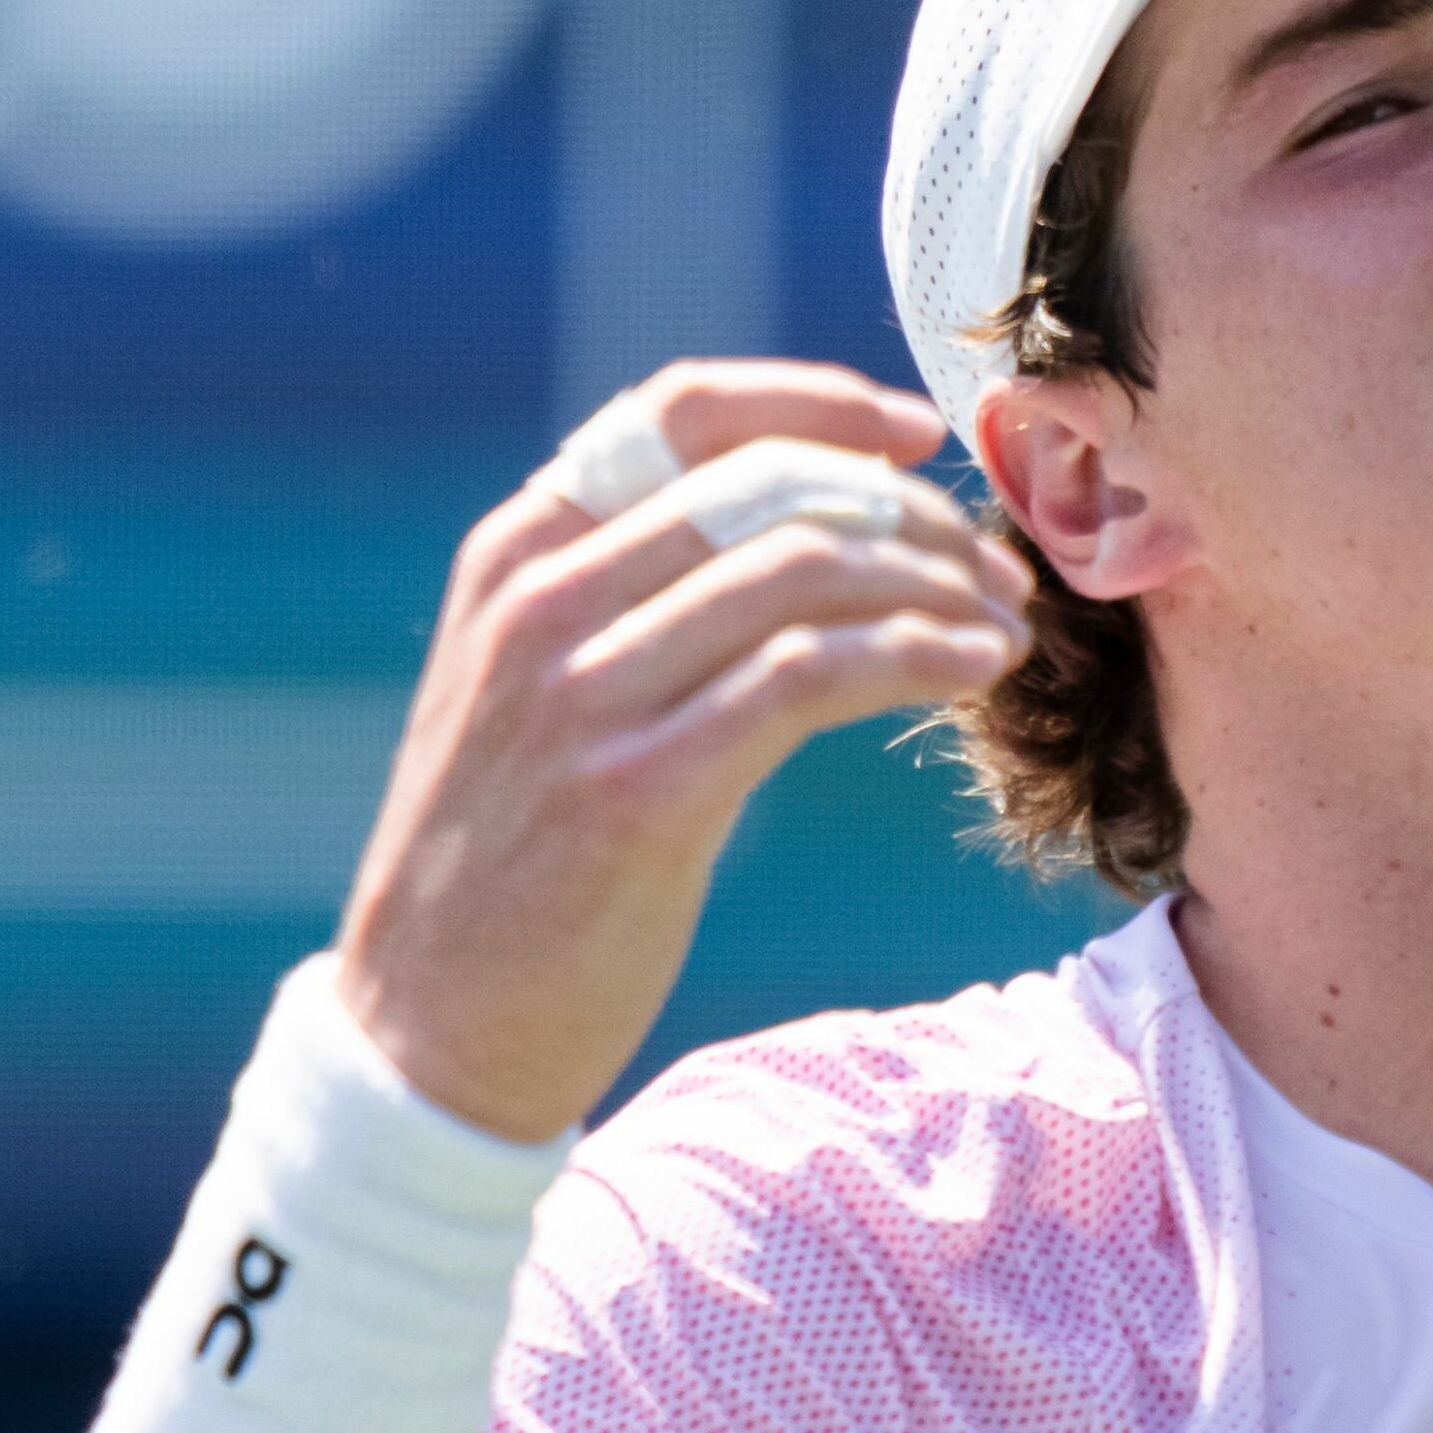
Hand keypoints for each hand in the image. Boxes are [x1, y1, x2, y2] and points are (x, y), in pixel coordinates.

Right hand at [327, 363, 1025, 1140]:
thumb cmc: (512, 864)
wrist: (430, 1028)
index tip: (918, 438)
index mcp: (517, 553)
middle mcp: (541, 602)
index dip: (821, 404)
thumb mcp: (531, 691)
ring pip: (803, 571)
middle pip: (770, 490)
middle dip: (909, 515)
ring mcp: (581, 694)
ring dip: (933, 587)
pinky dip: (912, 656)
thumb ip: (620, 600)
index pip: (683, 412)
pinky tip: (972, 670)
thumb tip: (789, 534)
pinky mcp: (637, 793)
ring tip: (1003, 625)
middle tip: (993, 566)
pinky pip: (808, 677)